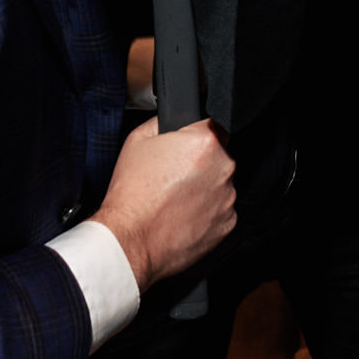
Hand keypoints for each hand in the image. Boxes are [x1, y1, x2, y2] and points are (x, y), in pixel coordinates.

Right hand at [91, 117, 237, 289]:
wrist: (131, 240)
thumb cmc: (132, 194)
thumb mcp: (137, 140)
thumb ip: (163, 121)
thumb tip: (175, 118)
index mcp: (206, 142)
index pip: (214, 125)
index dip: (196, 135)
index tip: (185, 148)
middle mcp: (224, 168)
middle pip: (220, 155)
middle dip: (202, 162)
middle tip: (175, 174)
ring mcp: (228, 198)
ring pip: (221, 184)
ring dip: (205, 187)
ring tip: (176, 198)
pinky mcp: (227, 224)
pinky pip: (221, 210)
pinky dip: (207, 211)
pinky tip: (183, 214)